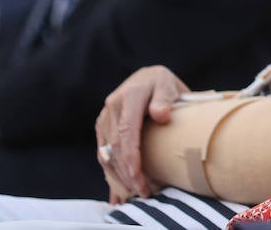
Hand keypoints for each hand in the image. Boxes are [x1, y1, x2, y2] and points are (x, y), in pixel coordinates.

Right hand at [95, 65, 188, 202]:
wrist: (147, 78)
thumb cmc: (162, 84)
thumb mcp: (168, 85)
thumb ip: (165, 98)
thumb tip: (161, 115)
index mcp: (130, 95)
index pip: (127, 130)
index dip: (131, 155)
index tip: (138, 175)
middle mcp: (112, 107)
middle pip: (116, 146)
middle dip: (127, 172)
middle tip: (144, 192)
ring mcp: (105, 118)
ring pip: (107, 153)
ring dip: (119, 176)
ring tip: (135, 193)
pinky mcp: (102, 127)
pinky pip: (104, 153)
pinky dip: (111, 172)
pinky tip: (119, 189)